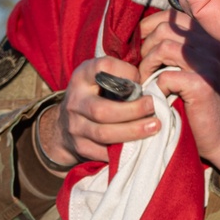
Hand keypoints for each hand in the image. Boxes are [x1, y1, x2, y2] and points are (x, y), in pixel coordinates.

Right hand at [36, 57, 158, 167]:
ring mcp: (75, 126)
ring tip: (154, 126)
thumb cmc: (96, 94)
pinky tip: (140, 144)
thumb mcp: (102, 77)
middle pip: (102, 110)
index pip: (102, 68)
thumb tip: (152, 84)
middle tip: (153, 107)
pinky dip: (124, 149)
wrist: (65, 124)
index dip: (125, 72)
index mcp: (82, 77)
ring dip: (132, 131)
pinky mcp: (80, 147)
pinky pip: (104, 152)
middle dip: (132, 110)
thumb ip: (122, 76)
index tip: (141, 79)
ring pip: (104, 133)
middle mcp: (75, 100)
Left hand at [139, 8, 219, 172]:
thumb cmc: (200, 100)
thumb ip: (177, 48)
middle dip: (146, 49)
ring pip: (164, 48)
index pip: (173, 15)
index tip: (143, 46)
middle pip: (164, 29)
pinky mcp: (201, 85)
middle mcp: (210, 45)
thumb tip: (141, 37)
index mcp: (207, 37)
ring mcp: (207, 63)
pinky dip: (156, 86)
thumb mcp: (193, 66)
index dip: (150, 26)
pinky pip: (166, 76)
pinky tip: (159, 96)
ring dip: (147, 66)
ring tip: (146, 82)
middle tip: (144, 70)